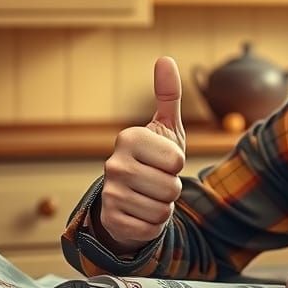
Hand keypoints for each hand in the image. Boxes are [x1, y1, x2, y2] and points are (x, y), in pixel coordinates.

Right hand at [95, 57, 186, 255]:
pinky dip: (154, 225)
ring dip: (164, 207)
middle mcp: (114, 164)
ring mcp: (110, 193)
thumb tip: (165, 58)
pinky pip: (151, 228)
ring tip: (150, 196)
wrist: (130, 198)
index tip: (163, 160)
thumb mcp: (166, 128)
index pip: (177, 160)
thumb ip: (168, 95)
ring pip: (163, 210)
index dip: (177, 164)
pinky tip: (141, 214)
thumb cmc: (154, 159)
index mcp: (129, 138)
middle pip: (172, 187)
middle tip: (157, 181)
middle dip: (172, 189)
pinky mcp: (111, 220)